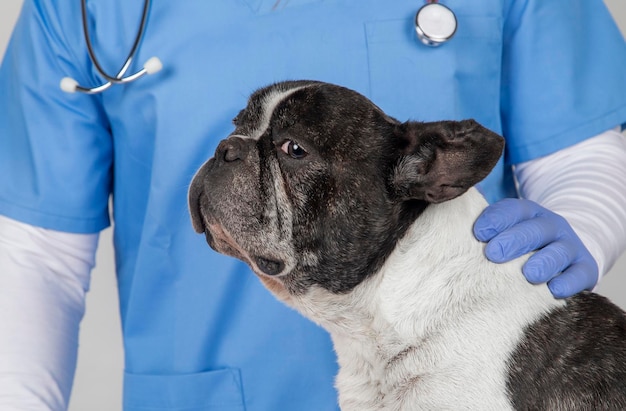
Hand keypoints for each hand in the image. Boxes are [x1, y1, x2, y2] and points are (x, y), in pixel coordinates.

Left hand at [473, 198, 597, 297]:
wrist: (567, 253)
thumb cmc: (524, 245)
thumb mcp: (507, 232)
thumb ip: (486, 229)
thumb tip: (455, 229)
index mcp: (530, 214)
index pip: (514, 210)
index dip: (497, 219)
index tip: (479, 233)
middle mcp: (552, 227)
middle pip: (535, 230)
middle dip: (514, 240)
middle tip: (493, 254)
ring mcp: (570, 247)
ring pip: (559, 252)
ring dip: (543, 262)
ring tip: (528, 274)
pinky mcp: (584, 268)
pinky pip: (579, 274)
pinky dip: (568, 282)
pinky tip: (554, 289)